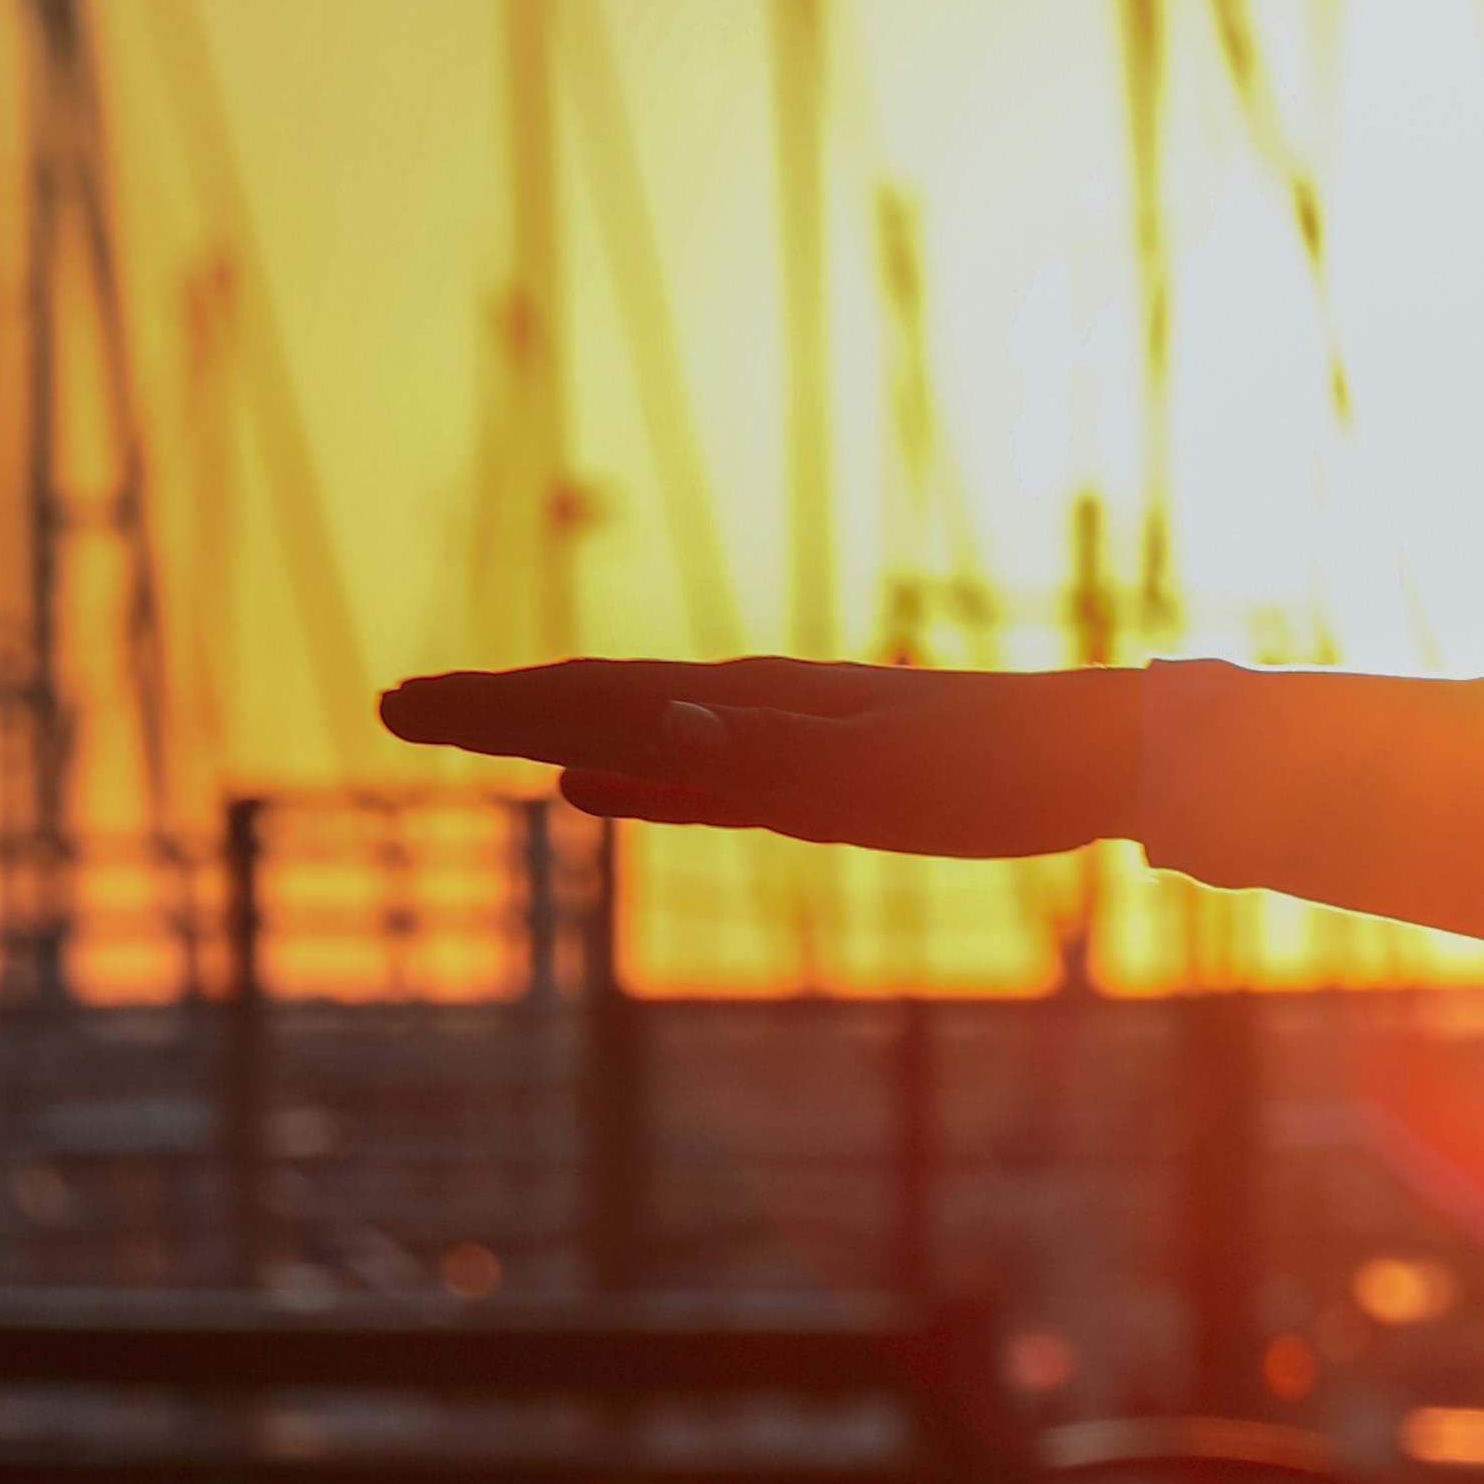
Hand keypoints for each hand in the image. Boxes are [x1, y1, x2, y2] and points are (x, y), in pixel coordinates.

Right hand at [376, 660, 1147, 864]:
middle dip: (491, 707)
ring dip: (544, 732)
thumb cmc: (991, 767)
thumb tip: (655, 721)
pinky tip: (597, 788)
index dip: (493, 705)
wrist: (1091, 755)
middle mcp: (747, 708)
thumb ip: (761, 753)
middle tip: (392, 704)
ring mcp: (774, 739)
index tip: (399, 702)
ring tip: (472, 729)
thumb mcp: (875, 769)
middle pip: (590, 700)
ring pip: (627, 730)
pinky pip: (687, 778)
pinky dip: (627, 778)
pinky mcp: (809, 778)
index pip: (590, 695)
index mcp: (748, 703)